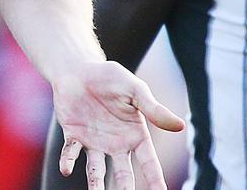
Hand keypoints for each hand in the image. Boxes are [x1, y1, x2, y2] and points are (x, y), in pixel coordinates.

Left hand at [52, 61, 183, 189]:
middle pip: (123, 173)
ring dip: (95, 184)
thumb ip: (154, 109)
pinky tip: (66, 170)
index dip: (154, 179)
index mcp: (135, 134)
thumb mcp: (136, 90)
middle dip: (125, 187)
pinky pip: (70, 152)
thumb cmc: (111, 78)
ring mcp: (94, 142)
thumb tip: (180, 126)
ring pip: (96, 170)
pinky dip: (68, 161)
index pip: (148, 162)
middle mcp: (115, 144)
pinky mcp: (73, 136)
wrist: (80, 69)